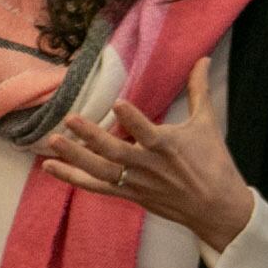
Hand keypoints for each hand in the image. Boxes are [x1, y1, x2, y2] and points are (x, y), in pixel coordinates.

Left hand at [41, 59, 256, 250]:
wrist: (217, 208)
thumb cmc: (213, 163)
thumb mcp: (207, 124)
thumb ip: (198, 90)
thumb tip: (202, 59)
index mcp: (168, 146)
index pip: (148, 132)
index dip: (133, 120)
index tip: (118, 103)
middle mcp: (149, 165)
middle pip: (116, 152)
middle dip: (92, 137)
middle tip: (69, 119)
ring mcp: (136, 182)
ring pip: (101, 171)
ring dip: (75, 157)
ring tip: (52, 141)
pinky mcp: (129, 194)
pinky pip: (97, 187)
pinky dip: (73, 177)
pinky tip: (50, 166)